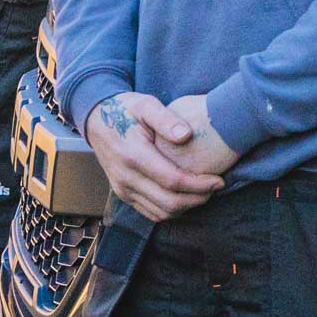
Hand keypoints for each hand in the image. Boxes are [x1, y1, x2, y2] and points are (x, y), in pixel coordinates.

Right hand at [84, 94, 224, 221]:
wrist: (97, 120)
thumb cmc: (125, 109)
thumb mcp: (146, 104)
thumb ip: (166, 119)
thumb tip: (186, 135)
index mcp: (134, 156)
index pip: (172, 181)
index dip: (199, 184)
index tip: (219, 180)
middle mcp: (126, 178)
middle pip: (168, 203)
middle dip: (197, 199)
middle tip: (216, 187)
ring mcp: (123, 189)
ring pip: (160, 212)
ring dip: (186, 207)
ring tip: (204, 192)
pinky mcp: (123, 194)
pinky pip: (150, 212)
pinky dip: (171, 210)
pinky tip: (186, 197)